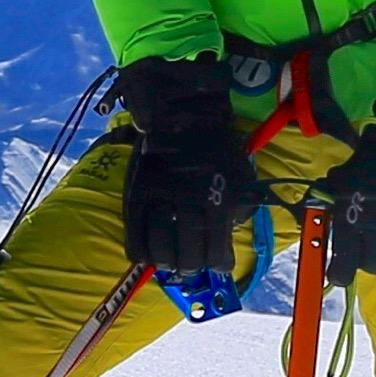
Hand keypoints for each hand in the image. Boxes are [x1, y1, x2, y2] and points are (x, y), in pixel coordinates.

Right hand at [114, 60, 259, 282]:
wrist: (184, 109)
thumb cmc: (217, 142)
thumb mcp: (240, 171)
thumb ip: (239, 203)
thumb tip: (231, 227)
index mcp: (218, 198)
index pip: (217, 246)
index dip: (219, 262)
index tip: (220, 265)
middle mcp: (189, 202)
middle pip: (189, 252)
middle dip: (193, 265)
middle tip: (193, 267)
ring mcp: (161, 197)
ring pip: (161, 246)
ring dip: (167, 262)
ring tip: (171, 265)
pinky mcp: (138, 190)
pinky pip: (134, 230)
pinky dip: (139, 249)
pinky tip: (144, 255)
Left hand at [314, 123, 375, 292]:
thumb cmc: (363, 169)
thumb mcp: (333, 186)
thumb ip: (319, 210)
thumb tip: (309, 234)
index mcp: (350, 221)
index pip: (343, 267)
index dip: (339, 275)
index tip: (339, 273)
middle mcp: (375, 230)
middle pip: (370, 266)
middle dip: (365, 258)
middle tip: (367, 245)